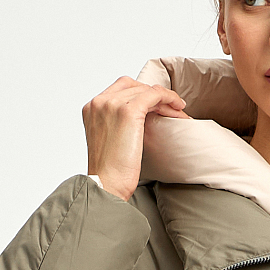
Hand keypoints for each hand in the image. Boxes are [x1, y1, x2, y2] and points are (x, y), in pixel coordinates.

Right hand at [82, 76, 188, 203]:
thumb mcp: (107, 139)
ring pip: (145, 90)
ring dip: (164, 99)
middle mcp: (99, 102)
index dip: (141, 93)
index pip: (120, 88)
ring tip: (178, 112)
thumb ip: (115, 123)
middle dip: (154, 95)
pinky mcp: (129, 112)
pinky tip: (178, 108)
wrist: (106, 184)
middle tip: (171, 108)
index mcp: (91, 107)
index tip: (155, 105)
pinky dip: (168, 98)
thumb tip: (138, 119)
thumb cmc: (109, 171)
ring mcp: (113, 104)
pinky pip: (154, 94)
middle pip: (133, 86)